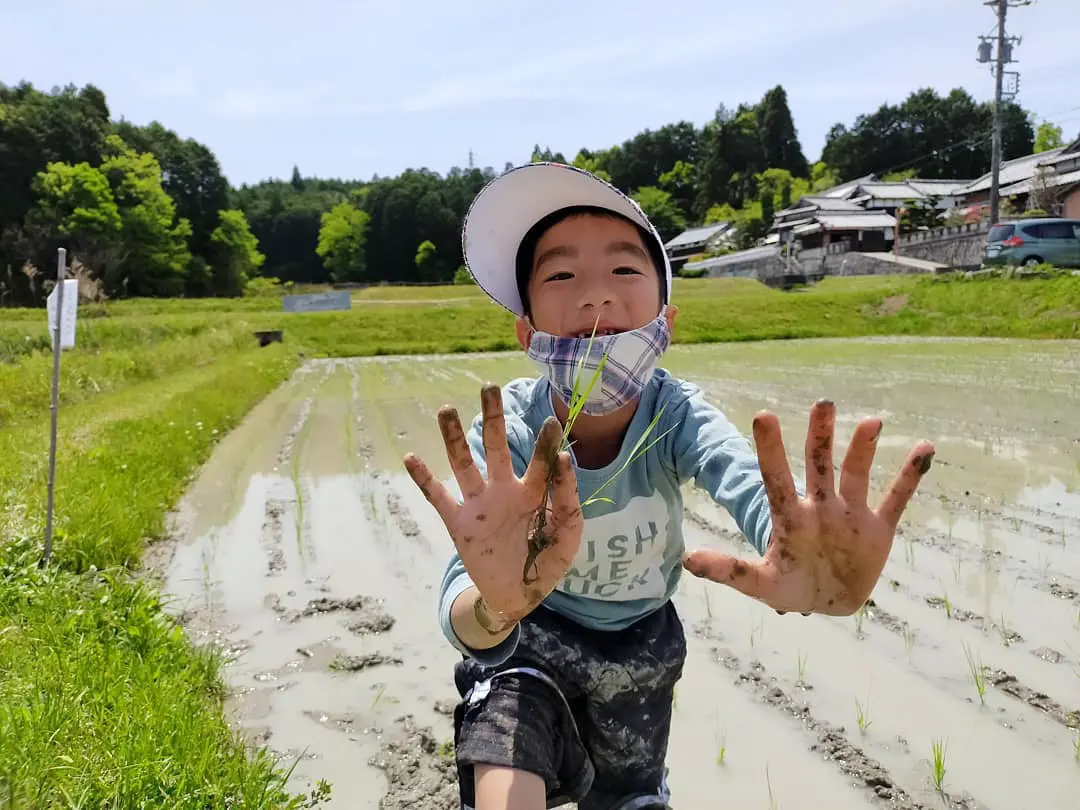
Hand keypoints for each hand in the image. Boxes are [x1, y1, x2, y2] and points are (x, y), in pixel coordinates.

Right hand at [403, 384, 583, 622]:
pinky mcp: (459, 523)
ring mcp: (479, 504)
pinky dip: (424, 479)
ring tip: (445, 410)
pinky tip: (411, 457)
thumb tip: (562, 459)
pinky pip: (438, 497)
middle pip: (497, 447)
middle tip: (489, 387)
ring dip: (454, 438)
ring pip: (464, 464)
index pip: (540, 462)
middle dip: (493, 418)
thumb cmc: (547, 562)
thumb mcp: (568, 535)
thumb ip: (568, 500)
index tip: (552, 423)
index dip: (546, 445)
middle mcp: (504, 490)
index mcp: (534, 492)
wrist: (518, 596)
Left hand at [682, 400, 934, 615]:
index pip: (776, 478)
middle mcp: (820, 506)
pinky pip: (896, 498)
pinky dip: (910, 476)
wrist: (828, 602)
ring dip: (863, 449)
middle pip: (818, 464)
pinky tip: (925, 449)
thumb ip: (729, 571)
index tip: (762, 415)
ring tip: (871, 422)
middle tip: (822, 403)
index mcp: (790, 516)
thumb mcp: (760, 583)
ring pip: (856, 473)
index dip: (770, 450)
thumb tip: (688, 561)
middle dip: (820, 436)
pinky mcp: (878, 527)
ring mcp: (850, 514)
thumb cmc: (790, 587)